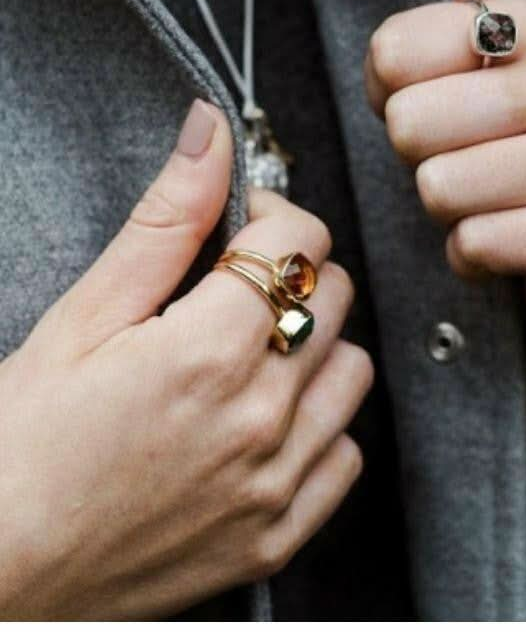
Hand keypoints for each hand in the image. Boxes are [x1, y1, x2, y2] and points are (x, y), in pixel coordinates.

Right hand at [0, 102, 370, 618]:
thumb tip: (210, 134)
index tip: (243, 228)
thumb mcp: (83, 319)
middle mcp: (260, 415)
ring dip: (313, 346)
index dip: (272, 216)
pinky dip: (319, 425)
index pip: (302, 240)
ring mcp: (277, 480)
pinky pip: (347, 451)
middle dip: (290, 274)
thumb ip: (166, 220)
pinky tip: (266, 419)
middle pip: (334, 293)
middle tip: (234, 291)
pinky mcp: (281, 532)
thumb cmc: (20, 451)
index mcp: (210, 351)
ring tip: (251, 355)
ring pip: (353, 367)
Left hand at [364, 0, 525, 421]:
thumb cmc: (515, 137)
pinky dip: (473, 256)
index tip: (422, 101)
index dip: (386, 91)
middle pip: (413, 122)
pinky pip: (479, 246)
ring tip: (487, 199)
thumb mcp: (484, 46)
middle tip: (458, 160)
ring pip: (443, 189)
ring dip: (446, 209)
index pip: (395, 49)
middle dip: (417, 158)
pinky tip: (507, 241)